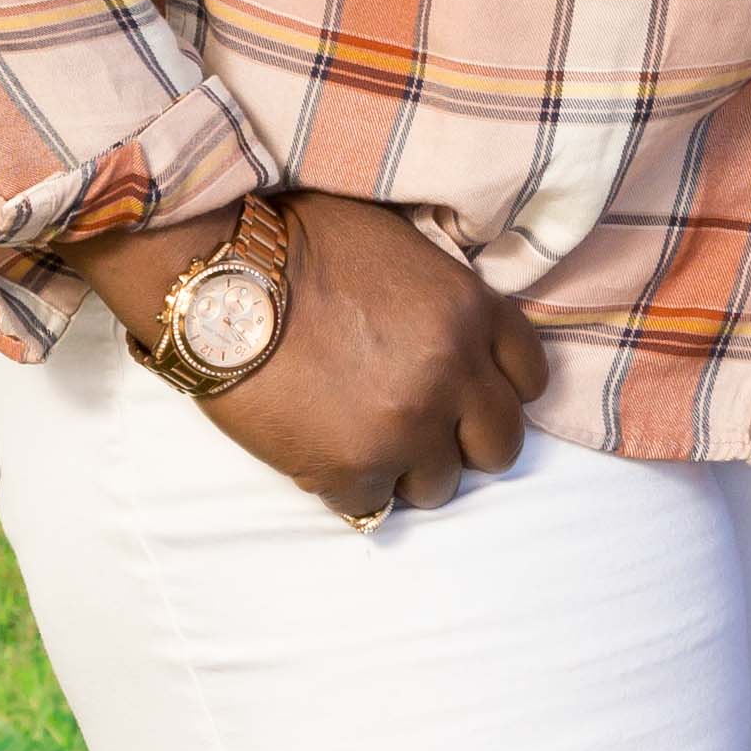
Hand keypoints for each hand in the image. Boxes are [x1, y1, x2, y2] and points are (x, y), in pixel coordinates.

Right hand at [60, 191, 547, 522]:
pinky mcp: (353, 469)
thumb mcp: (403, 249)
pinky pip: (372, 505)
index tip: (468, 394)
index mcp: (472, 311)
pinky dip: (350, 487)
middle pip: (501, 445)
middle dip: (464, 441)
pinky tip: (322, 453)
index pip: (530, 377)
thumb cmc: (299, 245)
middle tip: (420, 429)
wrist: (221, 277)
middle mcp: (454, 373)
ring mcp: (408, 427)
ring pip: (440, 485)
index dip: (496, 390)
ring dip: (406, 468)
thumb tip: (455, 339)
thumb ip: (445, 303)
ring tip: (361, 439)